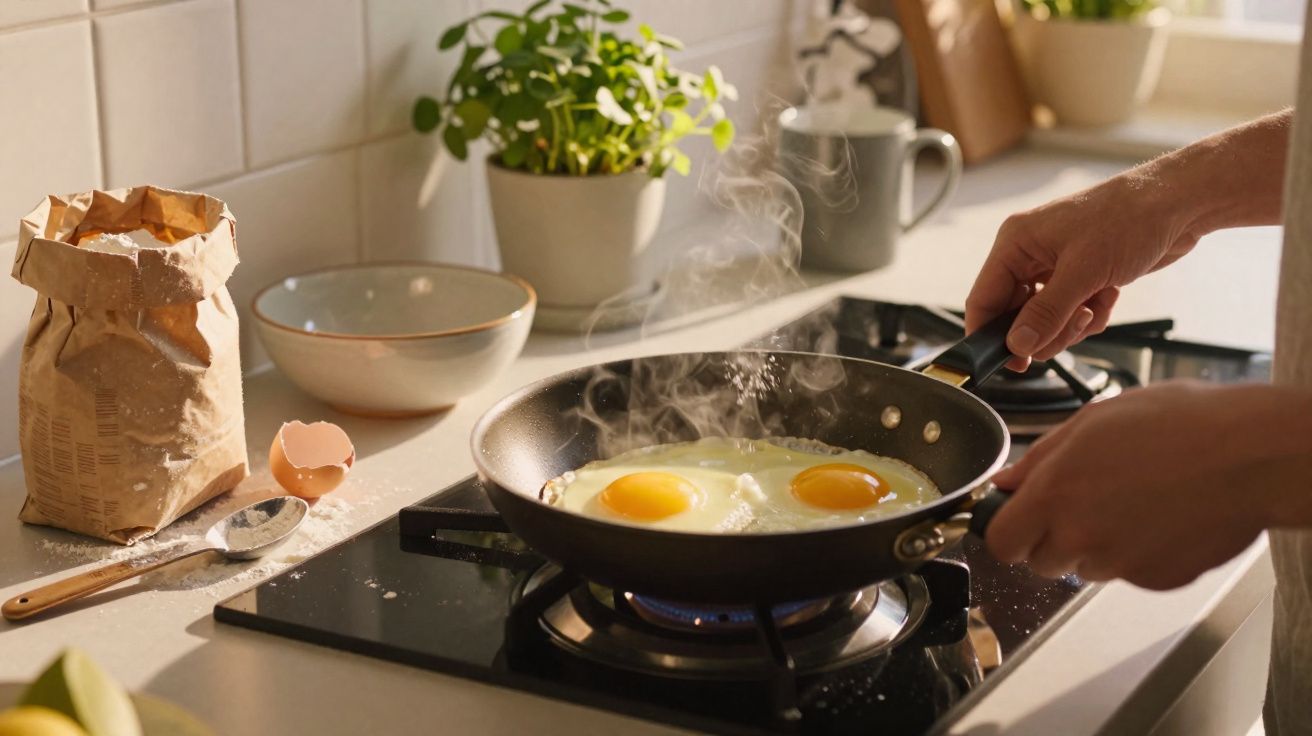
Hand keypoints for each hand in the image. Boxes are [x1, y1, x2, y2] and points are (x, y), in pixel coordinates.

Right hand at [965, 174, 1201, 370]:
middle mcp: (1030, 254)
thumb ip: (1046, 313)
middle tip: (1072, 329)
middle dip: (1043, 331)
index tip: (1009, 363)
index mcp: (1016, 243)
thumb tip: (1016, 345)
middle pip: (1014, 315)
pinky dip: (1091, 315)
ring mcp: (1055, 266)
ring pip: (1044, 319)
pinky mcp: (1081, 276)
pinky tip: (1108, 297)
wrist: (1179, 204)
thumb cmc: (1129, 219)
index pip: (983, 299)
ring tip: (1094, 308)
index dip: (989, 335)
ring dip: (1071, 325)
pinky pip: (1070, 314)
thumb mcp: (1083, 272)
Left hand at [984, 381, 1275, 589]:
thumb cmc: (1181, 425)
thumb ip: (1041, 457)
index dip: (1006, 531)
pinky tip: (1159, 518)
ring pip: (1085, 568)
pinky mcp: (1156, 579)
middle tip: (1083, 504)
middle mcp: (1081, 534)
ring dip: (1094, 546)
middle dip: (1050, 539)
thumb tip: (1007, 481)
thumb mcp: (1094, 420)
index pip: (1001, 541)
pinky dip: (1136, 554)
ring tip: (1131, 503)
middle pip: (1040, 562)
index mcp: (1056, 492)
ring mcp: (1120, 562)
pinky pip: (1129, 574)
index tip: (1015, 520)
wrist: (1252, 454)